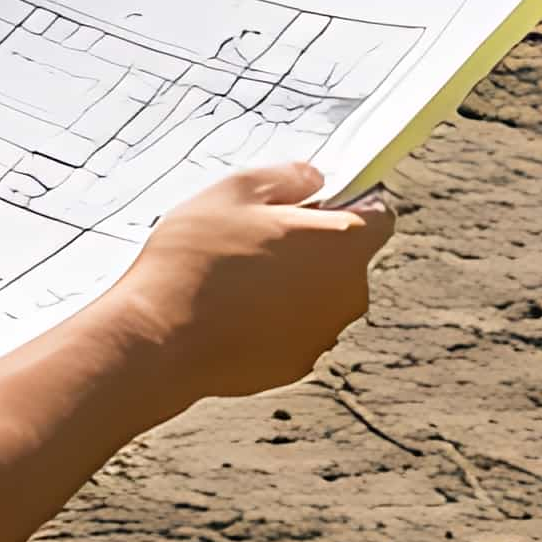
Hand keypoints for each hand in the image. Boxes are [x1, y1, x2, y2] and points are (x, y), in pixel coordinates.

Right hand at [96, 162, 401, 401]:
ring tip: (237, 276)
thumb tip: (316, 180)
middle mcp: (349, 293)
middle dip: (314, 244)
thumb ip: (287, 177)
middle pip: (347, 257)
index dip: (350, 202)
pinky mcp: (299, 364)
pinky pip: (297, 328)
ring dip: (294, 283)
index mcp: (343, 243)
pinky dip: (276, 318)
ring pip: (320, 295)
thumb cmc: (197, 258)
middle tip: (258, 236)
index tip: (311, 201)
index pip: (381, 214)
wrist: (160, 340)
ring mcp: (325, 334)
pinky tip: (232, 312)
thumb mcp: (235, 191)